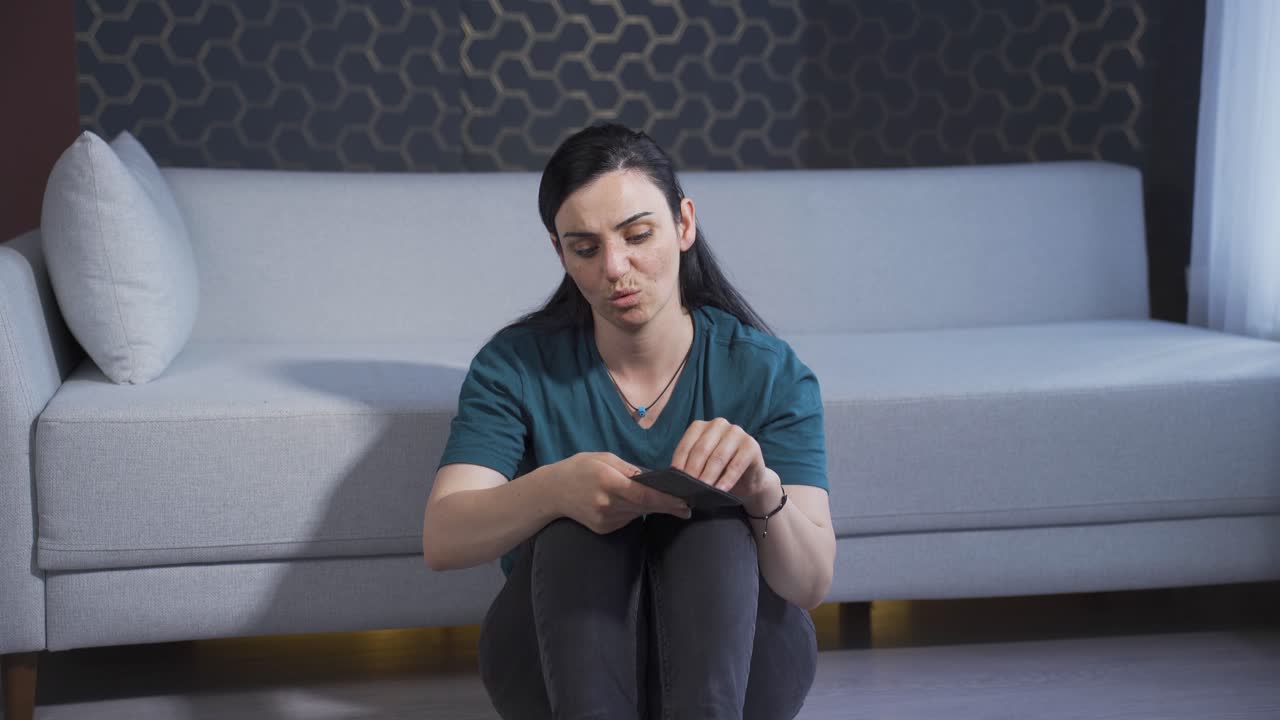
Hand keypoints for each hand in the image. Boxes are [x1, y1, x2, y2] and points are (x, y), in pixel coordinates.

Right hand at [550, 452, 691, 533]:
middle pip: (644, 508)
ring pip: (637, 514)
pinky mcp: (603, 528)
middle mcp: (606, 503)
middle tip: (686, 505)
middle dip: (667, 506)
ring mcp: (604, 519)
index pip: (643, 496)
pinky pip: (626, 520)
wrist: (552, 492)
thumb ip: (629, 469)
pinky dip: (633, 512)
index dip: (666, 501)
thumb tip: (653, 478)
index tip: (685, 504)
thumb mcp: (603, 458)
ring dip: (651, 508)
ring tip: (664, 501)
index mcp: (608, 481)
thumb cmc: (579, 468)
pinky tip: (629, 504)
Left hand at [671, 418, 781, 513]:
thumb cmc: (719, 472)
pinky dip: (727, 480)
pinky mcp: (751, 445)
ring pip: (718, 457)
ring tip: (702, 492)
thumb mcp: (701, 466)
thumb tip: (675, 478)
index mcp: (701, 426)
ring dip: (709, 477)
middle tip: (688, 489)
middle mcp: (719, 424)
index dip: (680, 463)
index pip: (687, 444)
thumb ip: (690, 466)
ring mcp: (737, 432)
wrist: (748, 480)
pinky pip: (736, 465)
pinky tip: (720, 491)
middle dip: (693, 471)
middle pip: (702, 449)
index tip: (675, 480)